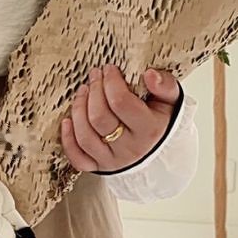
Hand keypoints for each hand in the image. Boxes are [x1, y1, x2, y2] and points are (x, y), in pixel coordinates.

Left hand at [60, 65, 179, 172]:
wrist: (164, 153)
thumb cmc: (161, 121)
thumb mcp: (171, 101)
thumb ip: (165, 85)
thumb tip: (149, 74)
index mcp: (149, 130)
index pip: (121, 103)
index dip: (110, 82)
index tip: (109, 69)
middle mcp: (130, 148)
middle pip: (99, 117)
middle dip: (93, 91)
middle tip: (94, 76)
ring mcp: (112, 160)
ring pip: (85, 136)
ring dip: (78, 110)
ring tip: (82, 91)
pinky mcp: (99, 167)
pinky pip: (77, 158)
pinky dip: (68, 140)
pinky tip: (67, 121)